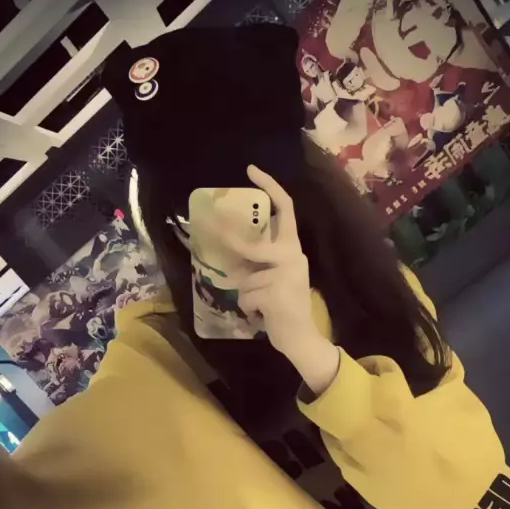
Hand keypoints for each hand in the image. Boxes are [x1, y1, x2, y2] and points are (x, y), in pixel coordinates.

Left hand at [233, 164, 317, 358]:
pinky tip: (262, 315)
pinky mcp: (276, 293)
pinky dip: (248, 308)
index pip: (285, 210)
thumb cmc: (283, 307)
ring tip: (260, 306)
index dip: (270, 187)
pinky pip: (246, 296)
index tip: (251, 170)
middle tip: (208, 224)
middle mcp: (293, 256)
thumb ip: (257, 262)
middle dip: (228, 238)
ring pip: (245, 279)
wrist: (301, 338)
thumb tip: (227, 249)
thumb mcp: (272, 277)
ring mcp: (286, 274)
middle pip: (252, 244)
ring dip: (246, 294)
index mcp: (292, 249)